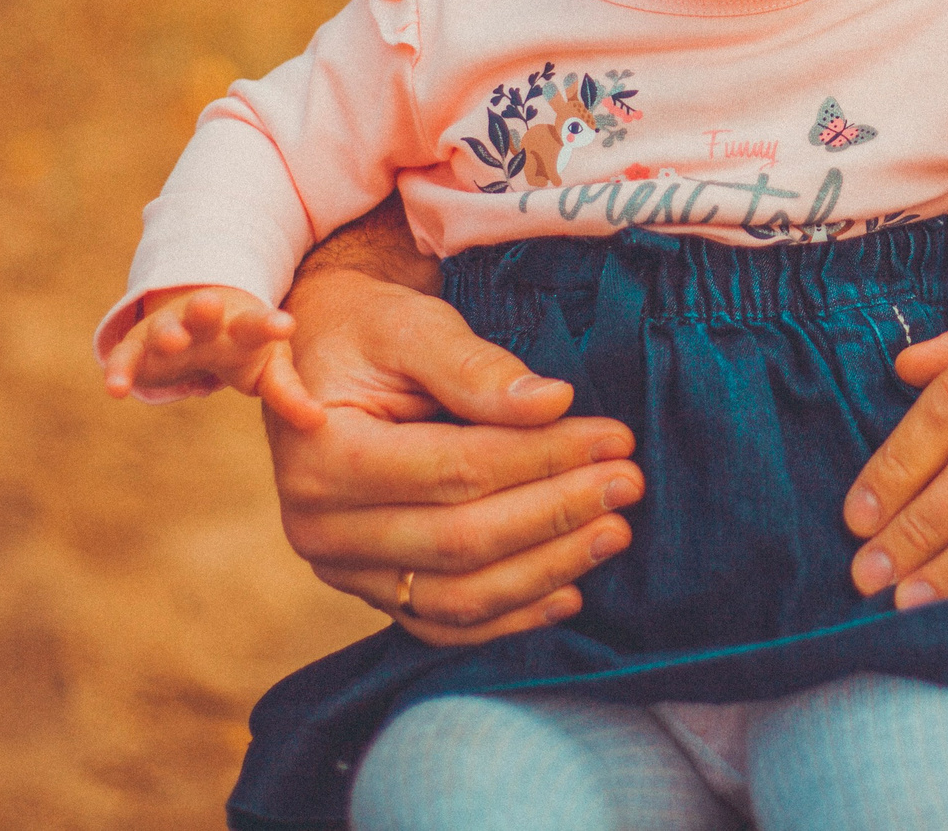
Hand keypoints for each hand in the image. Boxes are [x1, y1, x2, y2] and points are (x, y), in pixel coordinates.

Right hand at [104, 285, 326, 431]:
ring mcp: (169, 331)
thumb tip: (321, 424)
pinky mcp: (137, 349)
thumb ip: (290, 393)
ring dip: (167, 333)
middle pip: (204, 312)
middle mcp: (204, 322)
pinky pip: (125, 358)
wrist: (199, 324)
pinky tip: (115, 389)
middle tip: (210, 305)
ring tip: (171, 341)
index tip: (286, 325)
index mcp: (242, 325)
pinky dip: (119, 370)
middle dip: (206, 309)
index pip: (258, 323)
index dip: (270, 324)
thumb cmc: (243, 348)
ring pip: (164, 329)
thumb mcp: (267, 368)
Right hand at [270, 262, 645, 647]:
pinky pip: (443, 622)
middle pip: (461, 539)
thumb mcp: (413, 325)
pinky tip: (568, 592)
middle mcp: (319, 527)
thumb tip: (553, 402)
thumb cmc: (368, 330)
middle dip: (557, 513)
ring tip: (614, 533)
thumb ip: (475, 367)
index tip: (615, 439)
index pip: (456, 470)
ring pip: (458, 595)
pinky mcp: (371, 589)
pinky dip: (509, 616)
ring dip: (546, 570)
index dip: (543, 458)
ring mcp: (342, 569)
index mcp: (323, 456)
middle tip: (628, 484)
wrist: (324, 354)